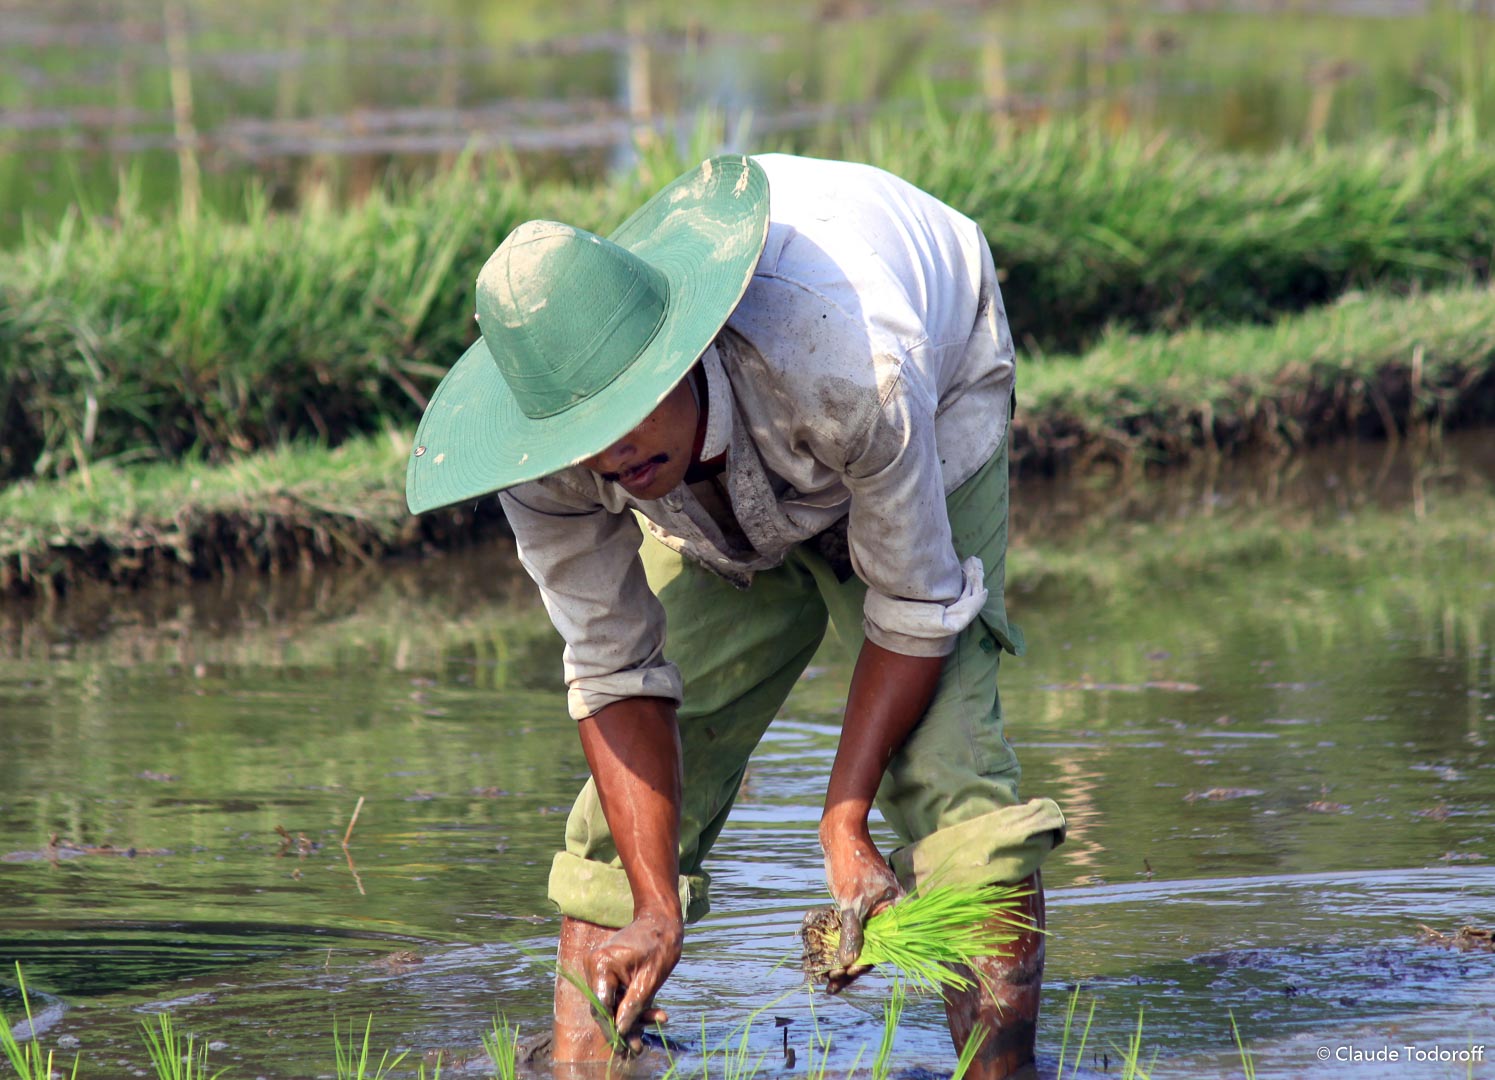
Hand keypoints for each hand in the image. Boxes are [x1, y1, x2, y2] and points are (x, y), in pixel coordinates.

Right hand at [585, 909, 683, 1054]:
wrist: (660, 920)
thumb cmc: (659, 945)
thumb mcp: (650, 980)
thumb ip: (633, 1006)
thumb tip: (620, 1030)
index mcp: (602, 964)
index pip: (601, 1006)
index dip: (612, 1029)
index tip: (624, 1047)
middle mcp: (593, 965)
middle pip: (604, 1007)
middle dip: (623, 1025)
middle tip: (639, 1046)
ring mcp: (597, 967)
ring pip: (609, 1003)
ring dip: (629, 1016)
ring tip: (652, 1026)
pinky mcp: (604, 969)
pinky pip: (613, 994)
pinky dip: (629, 1004)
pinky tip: (651, 1013)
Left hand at [820, 821, 902, 993]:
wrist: (841, 837)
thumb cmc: (852, 864)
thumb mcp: (853, 901)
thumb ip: (852, 932)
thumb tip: (848, 964)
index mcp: (897, 912)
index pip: (883, 947)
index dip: (862, 964)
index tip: (843, 977)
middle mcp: (887, 916)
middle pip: (870, 949)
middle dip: (849, 968)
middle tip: (830, 986)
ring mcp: (871, 912)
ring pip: (858, 943)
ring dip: (842, 960)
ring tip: (826, 979)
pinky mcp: (856, 908)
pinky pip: (849, 932)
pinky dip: (838, 944)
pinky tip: (826, 960)